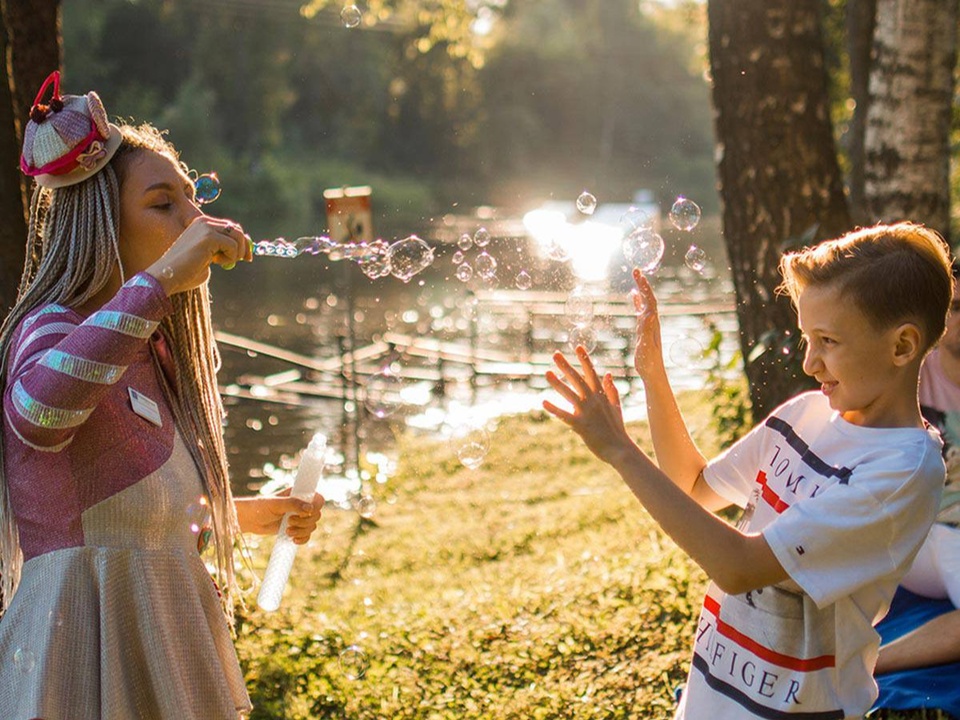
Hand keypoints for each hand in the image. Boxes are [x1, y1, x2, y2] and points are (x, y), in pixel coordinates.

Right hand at [147, 216, 252, 295]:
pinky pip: (233, 246)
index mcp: (201, 225)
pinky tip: (215, 262)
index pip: (230, 227)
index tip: (248, 257)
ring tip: (219, 263)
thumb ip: (223, 252)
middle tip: (245, 260)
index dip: (242, 241)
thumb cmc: (185, 273)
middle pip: (236, 229)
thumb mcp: (208, 260)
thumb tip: (244, 249)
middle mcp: (203, 222)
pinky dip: (230, 258)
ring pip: (237, 236)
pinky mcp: (209, 235)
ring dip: (235, 253)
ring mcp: (205, 227)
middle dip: (245, 246)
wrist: (167, 276)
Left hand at [234, 491, 324, 543]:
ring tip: (287, 531)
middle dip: (304, 522)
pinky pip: (307, 535)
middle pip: (316, 515)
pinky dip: (302, 539)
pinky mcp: (296, 529)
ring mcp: (299, 518)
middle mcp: (302, 505)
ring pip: (312, 526)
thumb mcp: (276, 504)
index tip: (306, 512)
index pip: (318, 499)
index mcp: (299, 494)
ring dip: (301, 531)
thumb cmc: (260, 507)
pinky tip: (293, 540)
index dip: (316, 507)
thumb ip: (293, 504)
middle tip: (289, 521)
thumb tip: (310, 508)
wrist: (251, 520)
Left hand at [543, 346, 635, 466]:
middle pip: (578, 379)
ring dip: (558, 383)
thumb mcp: (616, 407)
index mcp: (601, 396)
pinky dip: (554, 409)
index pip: (592, 373)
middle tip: (555, 354)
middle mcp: (593, 401)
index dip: (585, 359)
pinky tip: (544, 402)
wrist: (619, 449)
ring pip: (570, 394)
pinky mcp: (580, 425)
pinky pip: (565, 415)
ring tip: (546, 373)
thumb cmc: (617, 429)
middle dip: (566, 366)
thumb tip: (608, 374)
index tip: (578, 347)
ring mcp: (587, 412)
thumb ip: (611, 390)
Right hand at [632, 269, 665, 380]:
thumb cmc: (649, 363)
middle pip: (649, 298)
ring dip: (641, 289)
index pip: (650, 301)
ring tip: (636, 277)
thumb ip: (647, 331)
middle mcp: (652, 322)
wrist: (653, 373)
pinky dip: (637, 301)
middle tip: (635, 270)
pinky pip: (640, 310)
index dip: (644, 287)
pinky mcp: (644, 329)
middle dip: (643, 283)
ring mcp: (648, 325)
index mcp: (652, 324)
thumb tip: (649, 314)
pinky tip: (633, 295)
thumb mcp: (646, 348)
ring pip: (646, 302)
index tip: (638, 275)